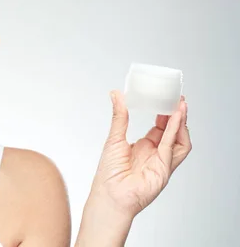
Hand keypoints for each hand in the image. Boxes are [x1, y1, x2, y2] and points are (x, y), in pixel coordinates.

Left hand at [89, 90, 191, 217]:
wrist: (109, 196)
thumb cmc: (109, 174)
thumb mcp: (114, 138)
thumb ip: (119, 116)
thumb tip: (116, 94)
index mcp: (144, 147)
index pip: (160, 127)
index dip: (165, 114)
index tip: (165, 99)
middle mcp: (155, 154)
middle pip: (173, 132)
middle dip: (177, 116)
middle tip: (176, 99)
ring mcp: (162, 162)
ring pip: (180, 140)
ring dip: (181, 123)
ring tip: (179, 105)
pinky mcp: (164, 169)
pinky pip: (173, 147)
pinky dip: (175, 131)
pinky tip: (175, 118)